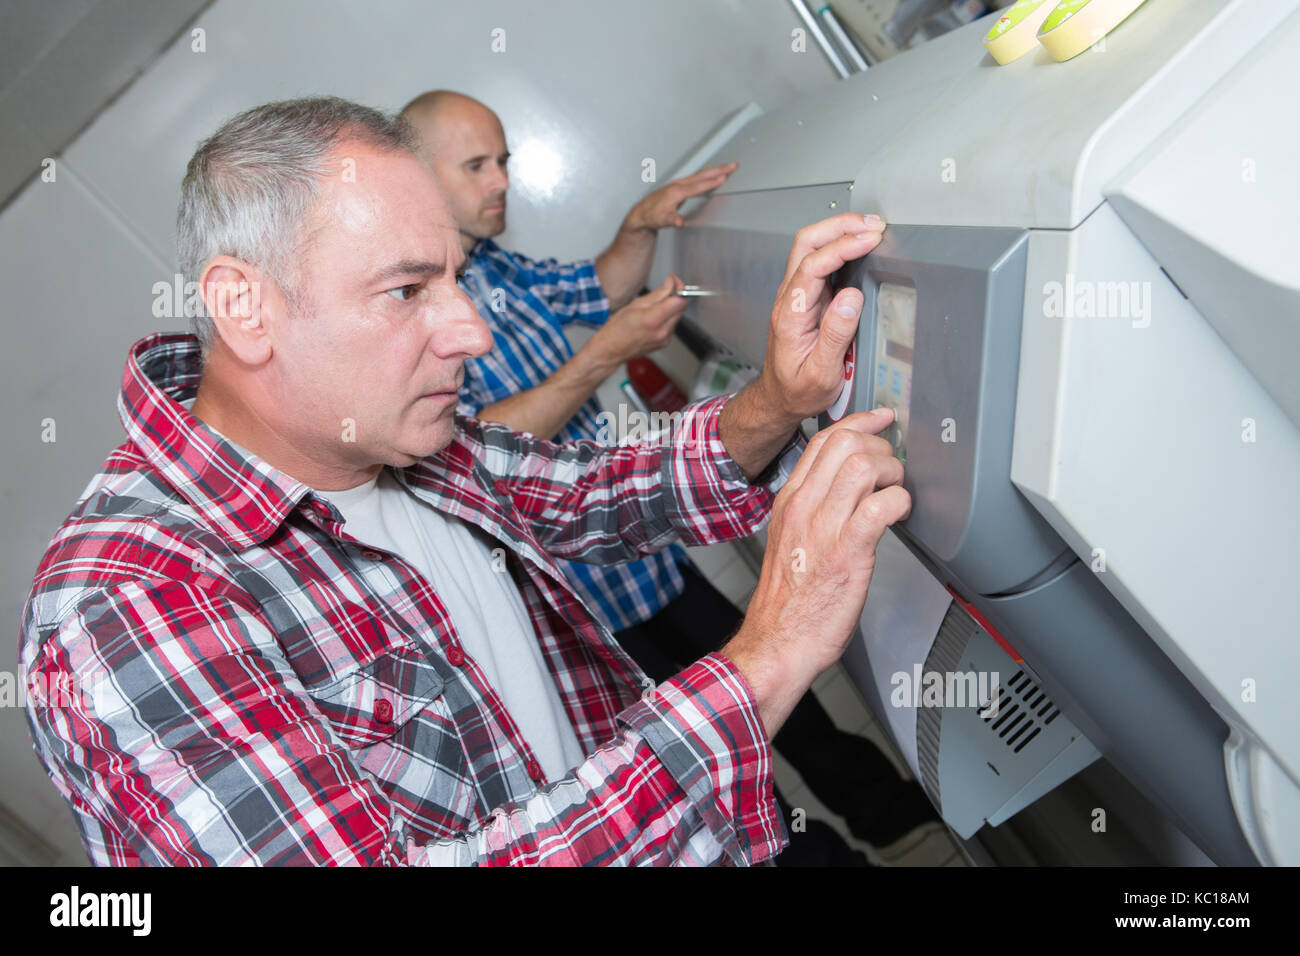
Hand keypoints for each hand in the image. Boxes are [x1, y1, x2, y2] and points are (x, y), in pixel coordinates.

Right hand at [589, 274, 687, 365]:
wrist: (611, 350)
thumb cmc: (617, 328)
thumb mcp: (636, 304)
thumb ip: (658, 294)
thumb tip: (672, 284)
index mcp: (653, 319)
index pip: (680, 301)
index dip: (678, 288)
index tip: (672, 282)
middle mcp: (662, 331)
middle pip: (681, 308)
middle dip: (675, 297)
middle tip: (663, 292)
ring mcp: (664, 339)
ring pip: (677, 316)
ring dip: (670, 308)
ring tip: (653, 309)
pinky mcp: (664, 343)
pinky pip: (671, 326)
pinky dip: (666, 319)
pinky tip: (653, 319)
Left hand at [623, 162, 738, 231]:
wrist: (642, 213)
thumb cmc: (651, 216)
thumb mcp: (661, 221)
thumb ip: (671, 220)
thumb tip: (679, 222)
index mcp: (676, 192)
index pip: (698, 186)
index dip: (711, 182)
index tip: (724, 177)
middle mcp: (678, 184)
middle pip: (702, 175)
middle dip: (719, 169)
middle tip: (733, 165)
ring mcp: (680, 183)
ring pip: (701, 174)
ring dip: (716, 169)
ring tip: (729, 167)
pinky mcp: (681, 185)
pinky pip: (698, 177)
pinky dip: (709, 174)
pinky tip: (715, 174)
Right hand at [720, 409, 909, 733]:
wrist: (777, 643)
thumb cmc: (787, 603)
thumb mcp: (791, 543)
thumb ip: (814, 513)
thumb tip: (847, 492)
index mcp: (789, 502)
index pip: (822, 441)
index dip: (859, 423)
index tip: (881, 420)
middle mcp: (803, 508)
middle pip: (844, 443)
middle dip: (880, 446)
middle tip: (893, 468)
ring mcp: (822, 529)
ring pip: (862, 467)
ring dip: (892, 473)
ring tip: (897, 492)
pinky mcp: (846, 554)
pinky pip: (878, 508)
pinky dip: (898, 503)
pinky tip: (899, 515)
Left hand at [756, 212, 886, 423]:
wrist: (779, 399)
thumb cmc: (797, 390)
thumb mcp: (821, 373)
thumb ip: (836, 335)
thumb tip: (852, 298)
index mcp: (790, 314)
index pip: (813, 265)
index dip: (843, 246)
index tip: (870, 239)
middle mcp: (788, 298)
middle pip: (806, 243)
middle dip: (840, 226)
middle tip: (873, 224)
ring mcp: (795, 295)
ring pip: (810, 247)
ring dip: (839, 231)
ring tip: (870, 228)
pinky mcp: (805, 297)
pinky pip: (819, 260)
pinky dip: (839, 245)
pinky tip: (857, 245)